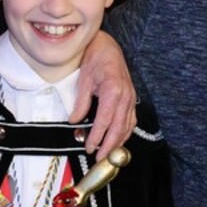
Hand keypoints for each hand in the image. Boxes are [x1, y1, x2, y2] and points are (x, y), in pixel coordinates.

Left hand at [71, 31, 135, 159]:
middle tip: (100, 160)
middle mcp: (126, 96)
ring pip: (127, 127)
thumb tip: (74, 122)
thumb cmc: (94, 58)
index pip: (105, 120)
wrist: (107, 46)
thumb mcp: (83, 79)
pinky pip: (130, 120)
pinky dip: (124, 133)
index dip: (98, 136)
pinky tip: (117, 141)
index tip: (90, 148)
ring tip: (107, 156)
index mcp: (113, 90)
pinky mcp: (132, 99)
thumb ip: (80, 102)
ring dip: (118, 143)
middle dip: (109, 146)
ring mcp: (131, 98)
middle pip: (119, 128)